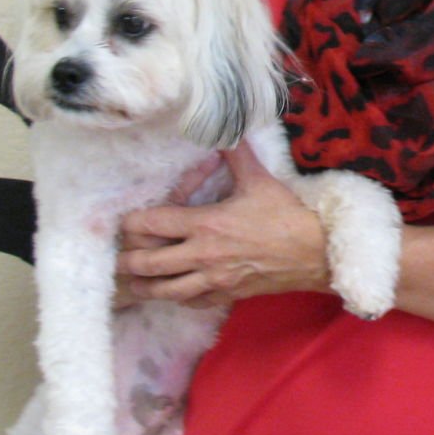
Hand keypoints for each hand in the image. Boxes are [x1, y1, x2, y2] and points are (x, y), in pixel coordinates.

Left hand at [117, 141, 329, 308]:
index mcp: (206, 224)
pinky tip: (172, 291)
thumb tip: (227, 131)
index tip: (126, 220)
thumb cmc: (287, 215)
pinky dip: (176, 298)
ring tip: (132, 280)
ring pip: (163, 291)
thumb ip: (237, 156)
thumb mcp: (260, 180)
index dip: (132, 224)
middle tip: (119, 255)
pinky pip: (190, 303)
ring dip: (144, 285)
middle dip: (127, 260)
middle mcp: (202, 255)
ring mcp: (213, 280)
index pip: (153, 225)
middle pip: (148, 264)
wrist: (315, 253)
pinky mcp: (226, 296)